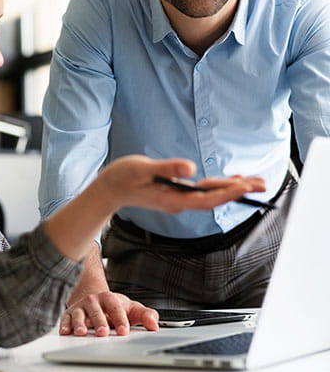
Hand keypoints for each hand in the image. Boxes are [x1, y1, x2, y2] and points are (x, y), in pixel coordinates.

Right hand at [59, 292, 158, 335]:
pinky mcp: (69, 315)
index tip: (124, 331)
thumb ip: (145, 315)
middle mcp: (93, 301)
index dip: (119, 318)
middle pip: (96, 310)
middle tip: (103, 333)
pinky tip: (65, 332)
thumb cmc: (114, 307)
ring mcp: (80, 308)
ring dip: (79, 323)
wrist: (94, 298)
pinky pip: (65, 319)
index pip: (115, 307)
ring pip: (79, 314)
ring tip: (81, 333)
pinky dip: (64, 325)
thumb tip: (154, 325)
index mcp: (109, 299)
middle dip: (99, 321)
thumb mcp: (132, 309)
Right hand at [101, 156, 265, 212]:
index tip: (245, 186)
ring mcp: (178, 199)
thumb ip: (167, 168)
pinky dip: (219, 186)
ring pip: (211, 196)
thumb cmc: (123, 177)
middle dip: (238, 191)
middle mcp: (179, 202)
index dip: (227, 193)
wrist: (109, 189)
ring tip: (255, 182)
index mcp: (172, 199)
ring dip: (232, 189)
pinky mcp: (177, 194)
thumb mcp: (143, 168)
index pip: (206, 198)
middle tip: (262, 183)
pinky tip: (231, 181)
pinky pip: (203, 192)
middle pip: (214, 199)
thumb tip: (190, 169)